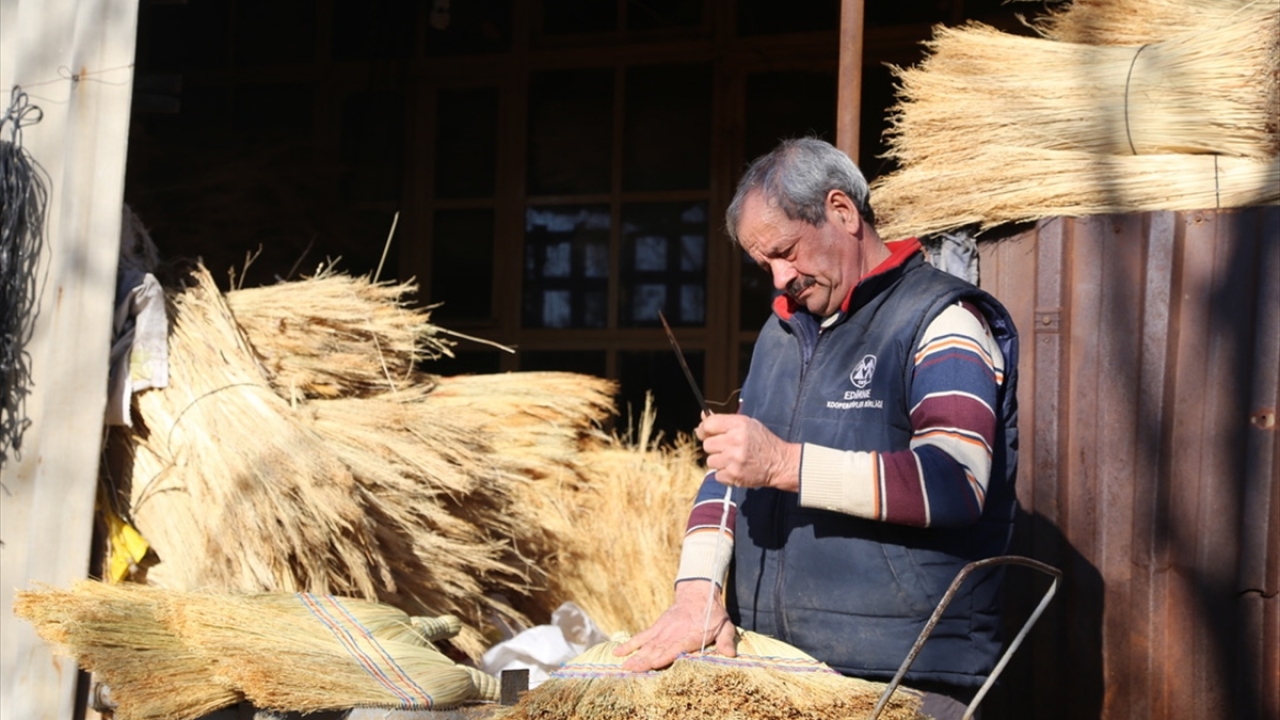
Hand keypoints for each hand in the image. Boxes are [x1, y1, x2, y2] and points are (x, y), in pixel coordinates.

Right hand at [613, 580, 736, 670]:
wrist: (698, 592)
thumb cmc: (713, 613)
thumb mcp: (725, 625)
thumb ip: (726, 640)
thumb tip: (730, 654)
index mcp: (689, 634)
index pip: (675, 647)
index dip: (664, 655)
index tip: (654, 663)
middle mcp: (673, 633)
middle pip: (657, 648)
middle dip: (644, 660)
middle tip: (631, 671)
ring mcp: (662, 630)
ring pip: (647, 645)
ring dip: (636, 656)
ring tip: (624, 667)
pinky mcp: (656, 627)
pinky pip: (641, 637)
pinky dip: (630, 644)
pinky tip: (618, 652)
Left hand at [696, 414, 800, 491]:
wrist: (779, 463)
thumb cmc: (762, 442)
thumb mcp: (747, 424)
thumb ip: (724, 421)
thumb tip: (702, 415)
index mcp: (738, 425)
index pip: (708, 424)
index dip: (703, 430)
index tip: (705, 434)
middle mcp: (735, 441)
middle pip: (707, 445)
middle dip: (715, 447)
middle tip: (727, 449)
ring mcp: (734, 459)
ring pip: (710, 461)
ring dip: (719, 462)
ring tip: (733, 460)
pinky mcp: (734, 475)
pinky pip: (717, 475)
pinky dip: (724, 474)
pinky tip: (736, 469)